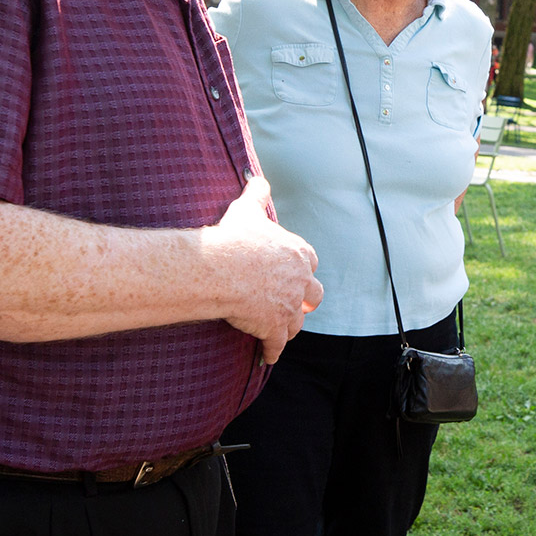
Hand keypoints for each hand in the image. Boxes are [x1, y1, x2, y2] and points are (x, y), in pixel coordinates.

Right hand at [206, 175, 321, 362]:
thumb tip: (258, 178)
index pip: (310, 261)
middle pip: (314, 295)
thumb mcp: (246, 210)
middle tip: (299, 303)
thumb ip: (256, 194)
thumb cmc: (234, 238)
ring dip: (291, 326)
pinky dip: (272, 351)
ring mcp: (288, 307)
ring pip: (298, 322)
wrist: (221, 268)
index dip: (303, 267)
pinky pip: (276, 344)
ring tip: (283, 330)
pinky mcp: (273, 327)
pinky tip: (268, 356)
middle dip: (307, 299)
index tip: (298, 271)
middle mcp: (299, 281)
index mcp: (297, 254)